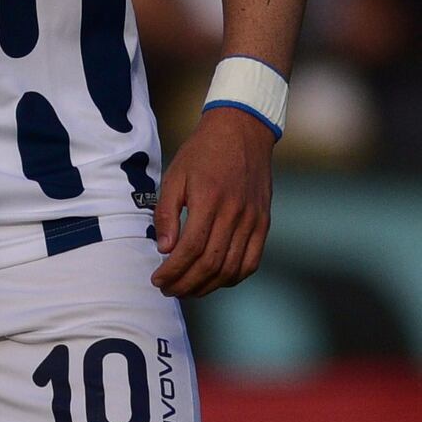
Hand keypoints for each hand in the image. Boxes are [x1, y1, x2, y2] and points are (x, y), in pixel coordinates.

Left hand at [151, 98, 276, 297]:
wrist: (242, 131)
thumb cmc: (203, 152)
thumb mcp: (175, 175)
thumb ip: (167, 213)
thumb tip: (164, 249)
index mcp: (209, 200)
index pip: (190, 249)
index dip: (172, 271)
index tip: (157, 279)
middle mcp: (235, 213)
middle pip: (211, 264)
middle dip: (186, 284)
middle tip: (168, 289)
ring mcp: (253, 219)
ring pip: (232, 268)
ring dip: (207, 286)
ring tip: (187, 289)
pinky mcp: (264, 222)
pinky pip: (252, 261)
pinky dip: (233, 277)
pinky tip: (215, 280)